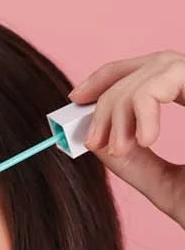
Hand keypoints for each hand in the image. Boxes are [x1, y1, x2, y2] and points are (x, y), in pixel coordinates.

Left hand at [69, 50, 184, 228]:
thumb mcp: (168, 187)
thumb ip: (135, 164)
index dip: (113, 78)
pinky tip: (142, 138)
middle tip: (86, 128)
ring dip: (124, 102)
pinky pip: (173, 75)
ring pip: (161, 64)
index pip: (155, 75)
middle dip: (110, 91)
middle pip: (154, 61)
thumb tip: (95, 140)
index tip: (76, 98)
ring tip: (116, 145)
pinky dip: (145, 102)